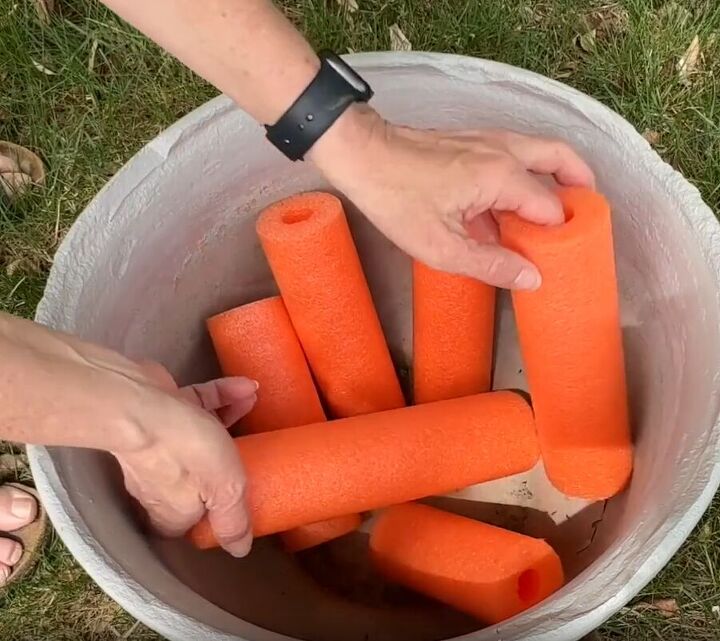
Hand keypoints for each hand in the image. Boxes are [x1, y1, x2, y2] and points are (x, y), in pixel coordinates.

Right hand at [113, 364, 257, 556]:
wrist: (138, 401)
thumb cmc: (185, 451)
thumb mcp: (222, 491)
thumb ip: (232, 520)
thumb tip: (240, 550)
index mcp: (171, 511)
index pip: (191, 522)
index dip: (214, 514)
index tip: (239, 498)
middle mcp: (160, 482)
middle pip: (198, 477)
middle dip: (228, 457)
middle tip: (255, 444)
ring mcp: (158, 442)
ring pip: (200, 433)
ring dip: (230, 416)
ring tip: (254, 399)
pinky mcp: (159, 408)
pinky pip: (195, 403)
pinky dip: (219, 395)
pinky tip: (245, 386)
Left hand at [311, 108, 594, 288]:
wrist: (360, 155)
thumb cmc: (395, 199)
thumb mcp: (440, 247)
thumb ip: (490, 265)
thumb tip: (533, 279)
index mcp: (503, 176)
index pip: (551, 208)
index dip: (561, 233)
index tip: (562, 255)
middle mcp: (504, 151)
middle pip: (561, 160)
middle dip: (580, 186)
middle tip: (585, 216)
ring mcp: (487, 140)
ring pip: (539, 152)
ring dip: (554, 179)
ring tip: (554, 214)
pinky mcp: (471, 141)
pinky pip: (513, 155)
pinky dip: (525, 177)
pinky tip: (509, 209)